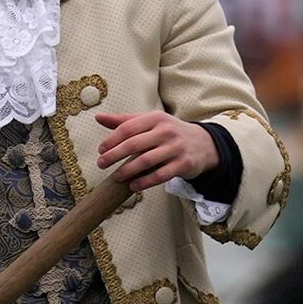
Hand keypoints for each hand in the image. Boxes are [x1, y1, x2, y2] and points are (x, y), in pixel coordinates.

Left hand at [95, 111, 216, 191]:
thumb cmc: (169, 132)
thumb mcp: (151, 122)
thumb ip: (125, 121)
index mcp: (155, 118)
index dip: (111, 140)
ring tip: (116, 176)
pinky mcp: (183, 164)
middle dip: (114, 155)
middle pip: (134, 144)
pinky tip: (133, 186)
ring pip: (145, 161)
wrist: (203, 144)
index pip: (128, 128)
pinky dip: (144, 182)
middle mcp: (166, 131)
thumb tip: (98, 118)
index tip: (101, 150)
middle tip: (101, 164)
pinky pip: (160, 176)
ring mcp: (175, 148)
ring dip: (127, 170)